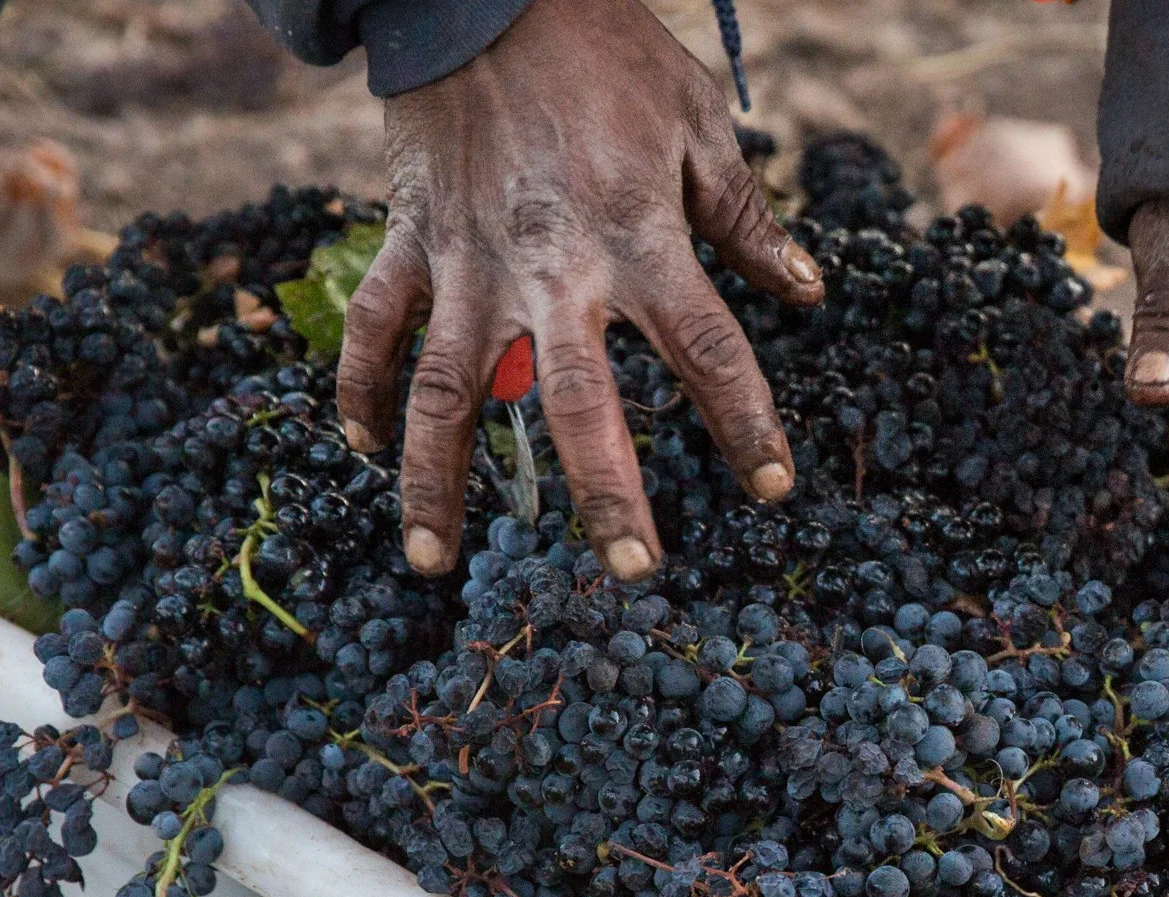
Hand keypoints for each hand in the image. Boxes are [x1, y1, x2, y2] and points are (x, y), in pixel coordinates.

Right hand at [337, 0, 823, 581]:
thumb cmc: (606, 54)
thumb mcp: (698, 125)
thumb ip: (747, 222)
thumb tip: (807, 292)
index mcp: (637, 238)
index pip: (709, 349)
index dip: (746, 422)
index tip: (774, 488)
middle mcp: (551, 265)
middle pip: (577, 400)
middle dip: (605, 490)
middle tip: (632, 570)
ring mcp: (469, 259)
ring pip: (448, 389)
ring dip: (438, 480)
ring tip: (436, 562)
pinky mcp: (411, 237)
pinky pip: (376, 324)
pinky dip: (361, 384)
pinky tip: (364, 446)